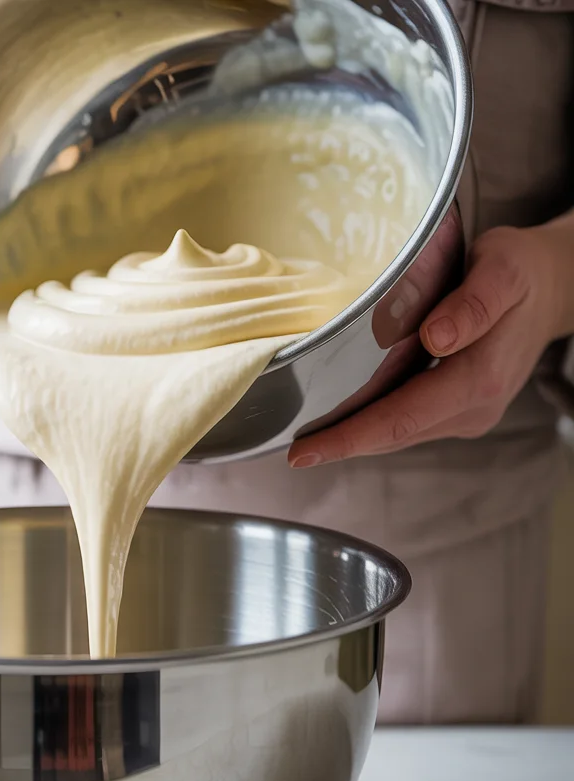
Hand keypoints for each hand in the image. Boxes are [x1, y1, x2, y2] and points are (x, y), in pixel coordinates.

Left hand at [288, 224, 572, 466]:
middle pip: (393, 435)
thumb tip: (438, 337)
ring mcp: (469, 414)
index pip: (401, 418)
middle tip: (292, 453)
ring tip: (309, 439)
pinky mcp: (460, 411)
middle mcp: (474, 408)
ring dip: (355, 438)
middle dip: (342, 445)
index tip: (305, 453)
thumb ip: (475, 302)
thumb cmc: (521, 271)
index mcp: (479, 379)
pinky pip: (409, 423)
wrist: (553, 287)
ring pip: (399, 434)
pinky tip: (344, 419)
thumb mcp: (503, 268)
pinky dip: (375, 424)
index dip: (349, 438)